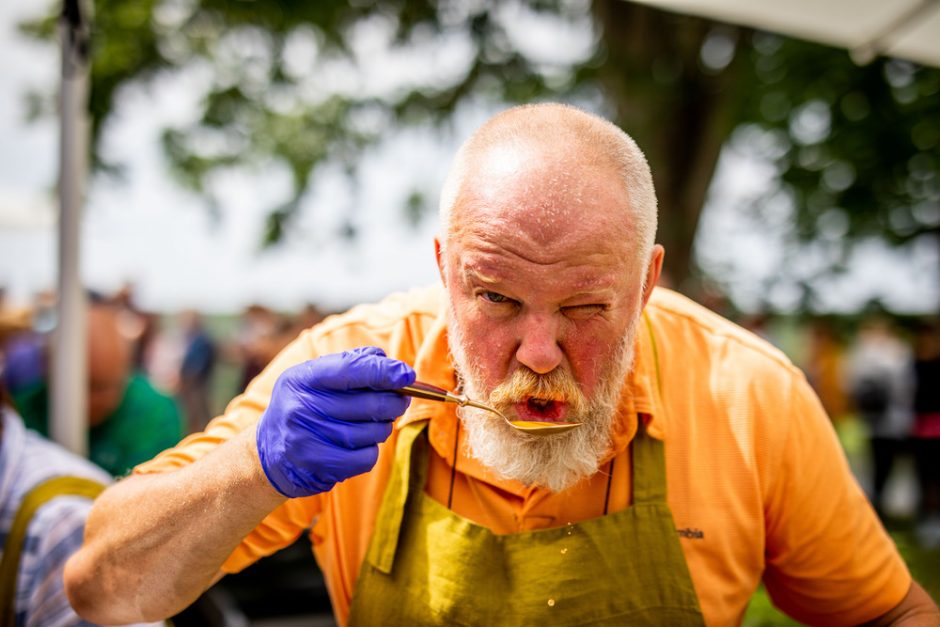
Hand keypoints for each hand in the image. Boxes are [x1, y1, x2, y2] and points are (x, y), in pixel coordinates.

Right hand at [256, 346, 415, 497]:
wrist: (268, 455)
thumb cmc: (302, 408)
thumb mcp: (313, 379)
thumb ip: (349, 364)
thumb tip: (387, 360)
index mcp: (302, 379)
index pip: (351, 370)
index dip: (384, 372)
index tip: (407, 374)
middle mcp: (301, 408)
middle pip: (368, 404)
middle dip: (394, 402)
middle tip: (400, 401)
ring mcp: (307, 439)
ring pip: (371, 432)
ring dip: (383, 427)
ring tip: (376, 423)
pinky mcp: (318, 466)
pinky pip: (365, 457)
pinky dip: (371, 450)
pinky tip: (361, 444)